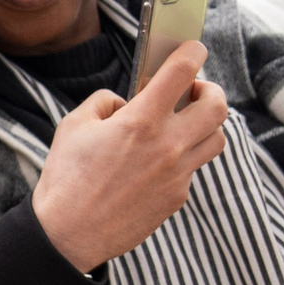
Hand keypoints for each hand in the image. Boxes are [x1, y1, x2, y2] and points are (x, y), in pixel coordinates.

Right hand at [30, 41, 230, 271]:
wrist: (67, 235)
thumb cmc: (66, 180)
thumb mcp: (73, 126)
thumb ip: (105, 102)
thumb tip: (126, 101)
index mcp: (140, 121)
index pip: (182, 72)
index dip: (192, 52)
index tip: (191, 49)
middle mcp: (167, 145)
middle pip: (217, 106)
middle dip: (210, 90)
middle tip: (192, 92)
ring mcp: (177, 174)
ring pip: (217, 138)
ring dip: (204, 124)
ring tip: (182, 126)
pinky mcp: (177, 197)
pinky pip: (193, 168)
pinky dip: (182, 158)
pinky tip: (157, 162)